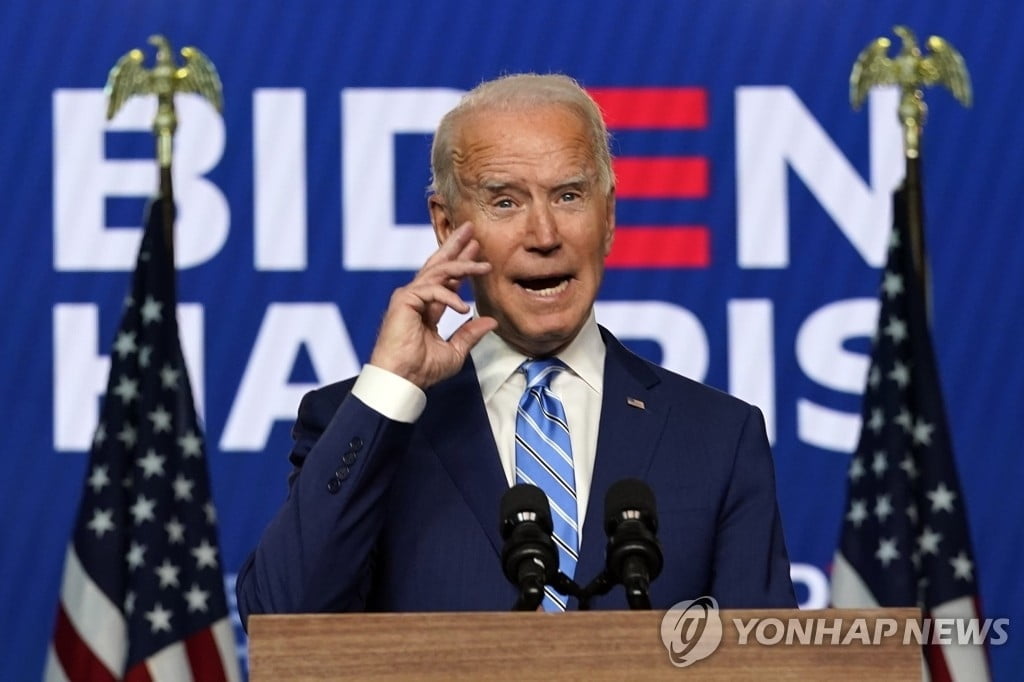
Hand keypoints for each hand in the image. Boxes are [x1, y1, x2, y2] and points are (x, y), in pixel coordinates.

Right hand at [368, 222, 497, 388]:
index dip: (462, 264)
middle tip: (471, 229)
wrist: (403, 380)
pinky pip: (432, 289)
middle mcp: (416, 297)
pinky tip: (463, 308)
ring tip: (483, 264)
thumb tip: (491, 321)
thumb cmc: (421, 370)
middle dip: (455, 246)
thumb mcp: (456, 351)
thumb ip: (470, 333)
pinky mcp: (404, 300)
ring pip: (438, 271)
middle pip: (438, 264)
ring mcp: (408, 297)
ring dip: (462, 265)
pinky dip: (450, 296)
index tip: (477, 251)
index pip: (446, 279)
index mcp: (427, 307)